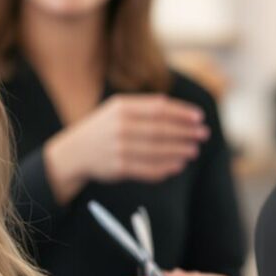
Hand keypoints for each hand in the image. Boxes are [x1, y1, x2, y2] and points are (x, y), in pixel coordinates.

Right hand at [46, 94, 209, 203]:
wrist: (72, 152)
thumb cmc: (102, 128)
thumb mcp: (116, 109)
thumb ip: (144, 106)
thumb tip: (175, 108)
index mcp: (121, 107)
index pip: (159, 108)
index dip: (182, 113)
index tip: (199, 118)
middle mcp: (119, 126)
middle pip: (160, 129)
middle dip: (185, 132)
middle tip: (203, 135)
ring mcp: (118, 148)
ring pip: (157, 150)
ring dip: (179, 150)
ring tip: (193, 150)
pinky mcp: (117, 168)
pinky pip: (148, 169)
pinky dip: (165, 168)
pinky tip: (178, 165)